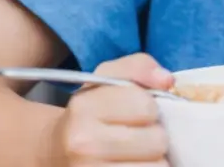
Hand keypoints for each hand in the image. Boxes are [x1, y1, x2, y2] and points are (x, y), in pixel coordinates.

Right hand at [46, 53, 174, 165]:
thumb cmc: (91, 113)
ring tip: (137, 154)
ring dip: (154, 160)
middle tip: (139, 136)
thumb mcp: (107, 79)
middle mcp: (83, 143)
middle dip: (155, 136)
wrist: (57, 150)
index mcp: (85, 107)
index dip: (150, 108)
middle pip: (157, 141)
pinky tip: (134, 164)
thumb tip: (166, 80)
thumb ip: (138, 67)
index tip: (139, 113)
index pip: (146, 106)